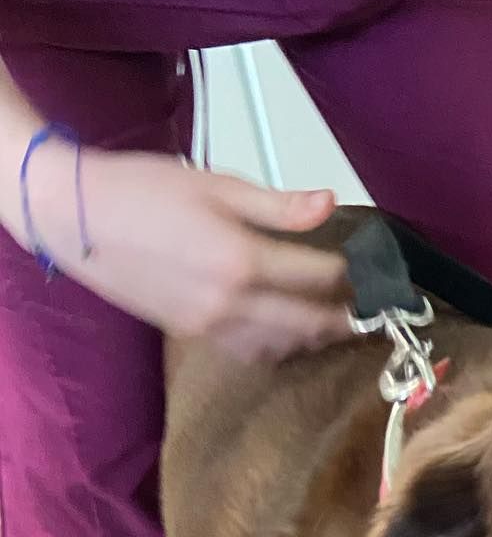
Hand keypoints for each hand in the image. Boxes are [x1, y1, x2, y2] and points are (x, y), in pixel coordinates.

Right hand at [20, 145, 351, 359]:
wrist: (75, 218)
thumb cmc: (143, 189)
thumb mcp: (216, 184)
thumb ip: (278, 205)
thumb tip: (329, 202)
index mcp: (241, 259)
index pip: (317, 277)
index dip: (350, 275)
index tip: (370, 271)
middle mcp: (230, 302)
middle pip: (308, 325)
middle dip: (344, 320)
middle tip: (371, 314)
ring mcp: (209, 324)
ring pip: (280, 347)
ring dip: (313, 339)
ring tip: (335, 325)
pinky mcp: (191, 333)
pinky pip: (248, 352)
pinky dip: (277, 347)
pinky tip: (288, 334)